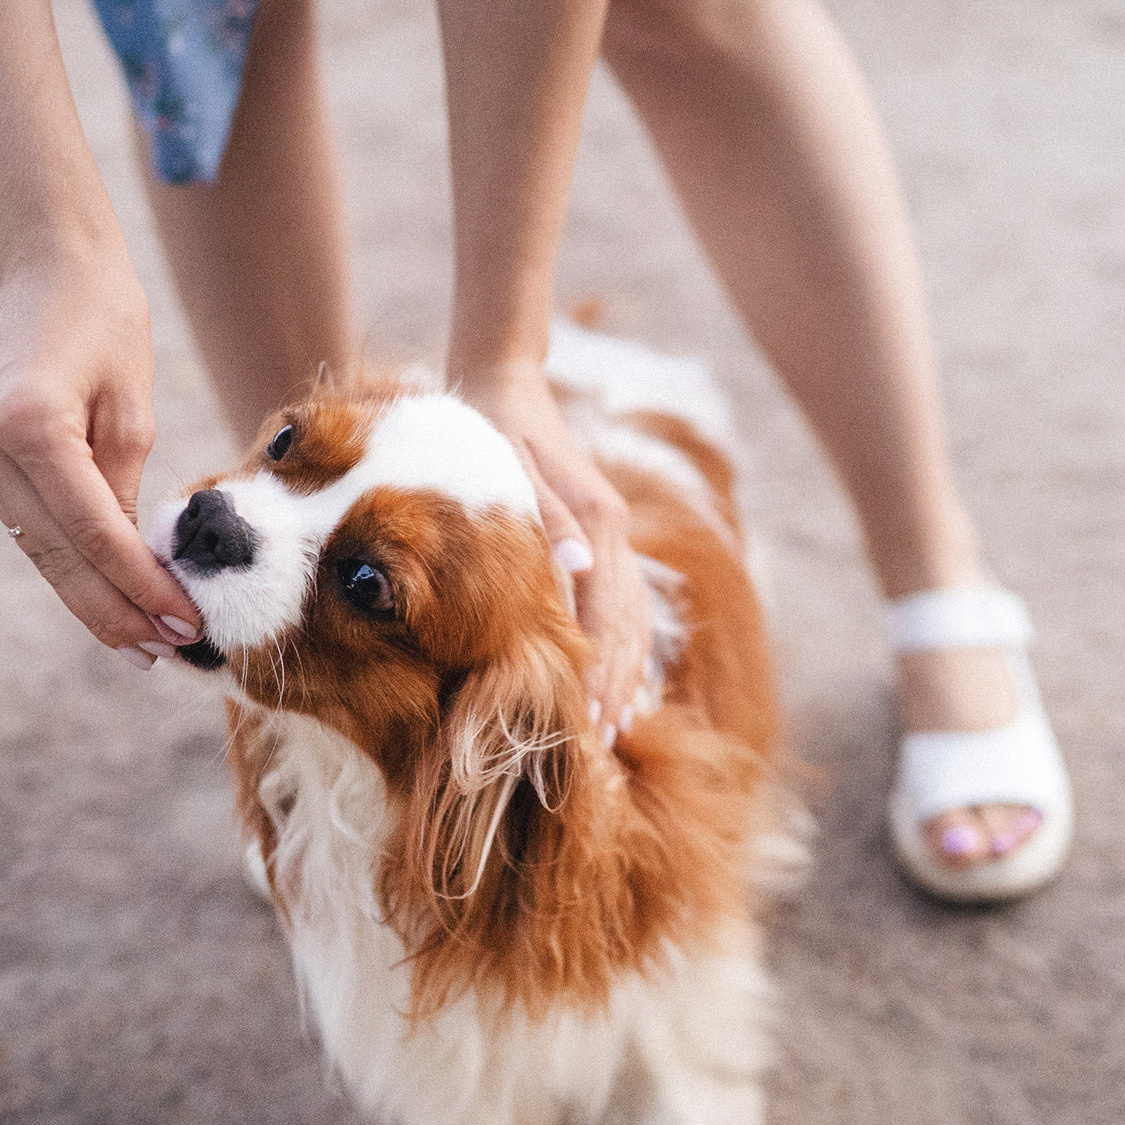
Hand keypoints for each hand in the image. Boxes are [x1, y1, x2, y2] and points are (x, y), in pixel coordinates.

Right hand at [0, 240, 202, 668]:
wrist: (44, 262)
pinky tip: (107, 599)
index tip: (185, 624)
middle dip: (114, 610)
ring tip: (141, 644)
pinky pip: (30, 525)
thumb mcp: (130, 405)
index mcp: (29, 422)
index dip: (140, 586)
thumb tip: (131, 565)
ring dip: (90, 599)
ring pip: (39, 549)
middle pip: (58, 553)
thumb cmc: (104, 318)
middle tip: (164, 653)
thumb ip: (124, 486)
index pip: (94, 531)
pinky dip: (70, 564)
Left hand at [461, 364, 648, 744]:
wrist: (503, 381)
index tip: (590, 718)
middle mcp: (612, 529)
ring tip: (613, 726)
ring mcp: (610, 533)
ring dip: (625, 672)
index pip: (607, 611)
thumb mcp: (507, 463)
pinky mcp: (600, 536)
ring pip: (632, 616)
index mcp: (597, 517)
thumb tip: (576, 567)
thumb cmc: (492, 426)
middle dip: (617, 684)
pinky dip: (623, 646)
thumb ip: (544, 514)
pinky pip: (623, 602)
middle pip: (627, 622)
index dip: (601, 668)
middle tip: (603, 743)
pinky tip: (615, 679)